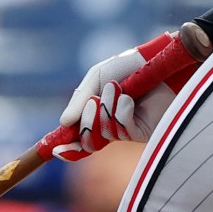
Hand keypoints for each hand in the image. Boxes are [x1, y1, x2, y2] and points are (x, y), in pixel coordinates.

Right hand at [56, 34, 184, 160]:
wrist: (157, 62)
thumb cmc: (130, 66)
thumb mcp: (98, 77)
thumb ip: (80, 98)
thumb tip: (64, 123)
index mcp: (99, 113)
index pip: (81, 137)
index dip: (68, 147)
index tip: (55, 149)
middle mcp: (112, 124)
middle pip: (88, 140)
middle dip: (86, 121)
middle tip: (93, 102)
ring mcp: (128, 129)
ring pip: (103, 134)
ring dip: (105, 109)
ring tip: (116, 88)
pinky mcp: (143, 131)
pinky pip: (122, 130)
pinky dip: (121, 112)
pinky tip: (129, 98)